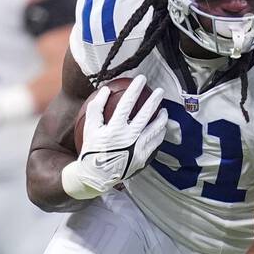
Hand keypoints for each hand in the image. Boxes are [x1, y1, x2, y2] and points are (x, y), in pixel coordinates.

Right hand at [61, 76, 169, 199]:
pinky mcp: (143, 158)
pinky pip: (155, 143)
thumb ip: (96, 107)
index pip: (127, 103)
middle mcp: (129, 138)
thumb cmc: (92, 149)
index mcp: (115, 128)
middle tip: (159, 91)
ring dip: (161, 118)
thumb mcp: (90, 127)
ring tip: (164, 110)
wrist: (96, 175)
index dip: (135, 89)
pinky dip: (159, 134)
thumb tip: (105, 89)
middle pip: (146, 114)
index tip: (141, 79)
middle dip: (154, 100)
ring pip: (155, 129)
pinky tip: (161, 128)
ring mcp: (138, 149)